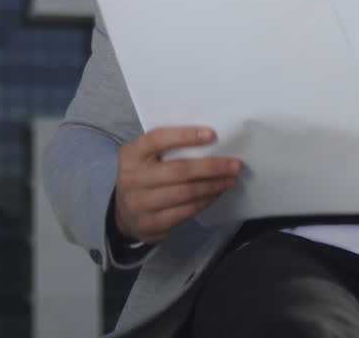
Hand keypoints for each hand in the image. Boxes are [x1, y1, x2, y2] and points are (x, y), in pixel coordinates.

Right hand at [114, 126, 240, 244]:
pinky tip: (215, 194)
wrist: (125, 215)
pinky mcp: (152, 223)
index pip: (158, 139)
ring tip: (229, 180)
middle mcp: (132, 178)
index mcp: (131, 154)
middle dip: (211, 167)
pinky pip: (186, 211)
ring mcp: (140, 203)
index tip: (212, 134)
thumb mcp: (145, 158)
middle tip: (234, 165)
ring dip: (213, 186)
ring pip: (186, 192)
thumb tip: (209, 143)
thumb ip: (167, 149)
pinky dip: (205, 201)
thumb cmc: (144, 178)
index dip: (185, 136)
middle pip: (179, 170)